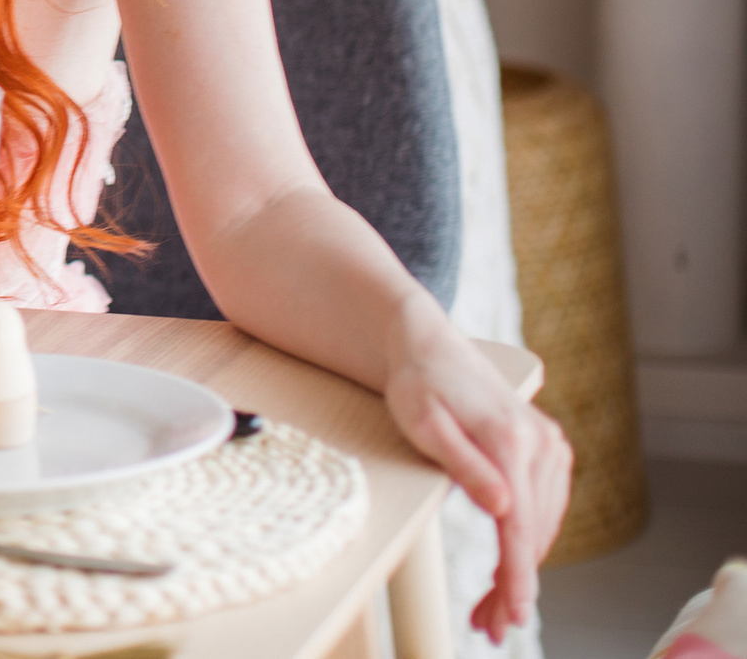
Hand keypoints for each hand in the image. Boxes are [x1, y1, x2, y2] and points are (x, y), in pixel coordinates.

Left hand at [381, 324, 572, 638]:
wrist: (429, 344)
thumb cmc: (418, 383)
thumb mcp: (423, 423)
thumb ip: (464, 466)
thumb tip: (504, 508)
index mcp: (510, 440)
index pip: (520, 524)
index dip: (519, 576)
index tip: (516, 615)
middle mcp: (542, 444)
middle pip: (533, 534)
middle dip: (514, 585)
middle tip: (487, 626)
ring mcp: (551, 446)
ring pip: (543, 527)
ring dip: (523, 571)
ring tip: (492, 608)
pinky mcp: (549, 450)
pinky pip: (544, 510)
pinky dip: (528, 544)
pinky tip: (509, 569)